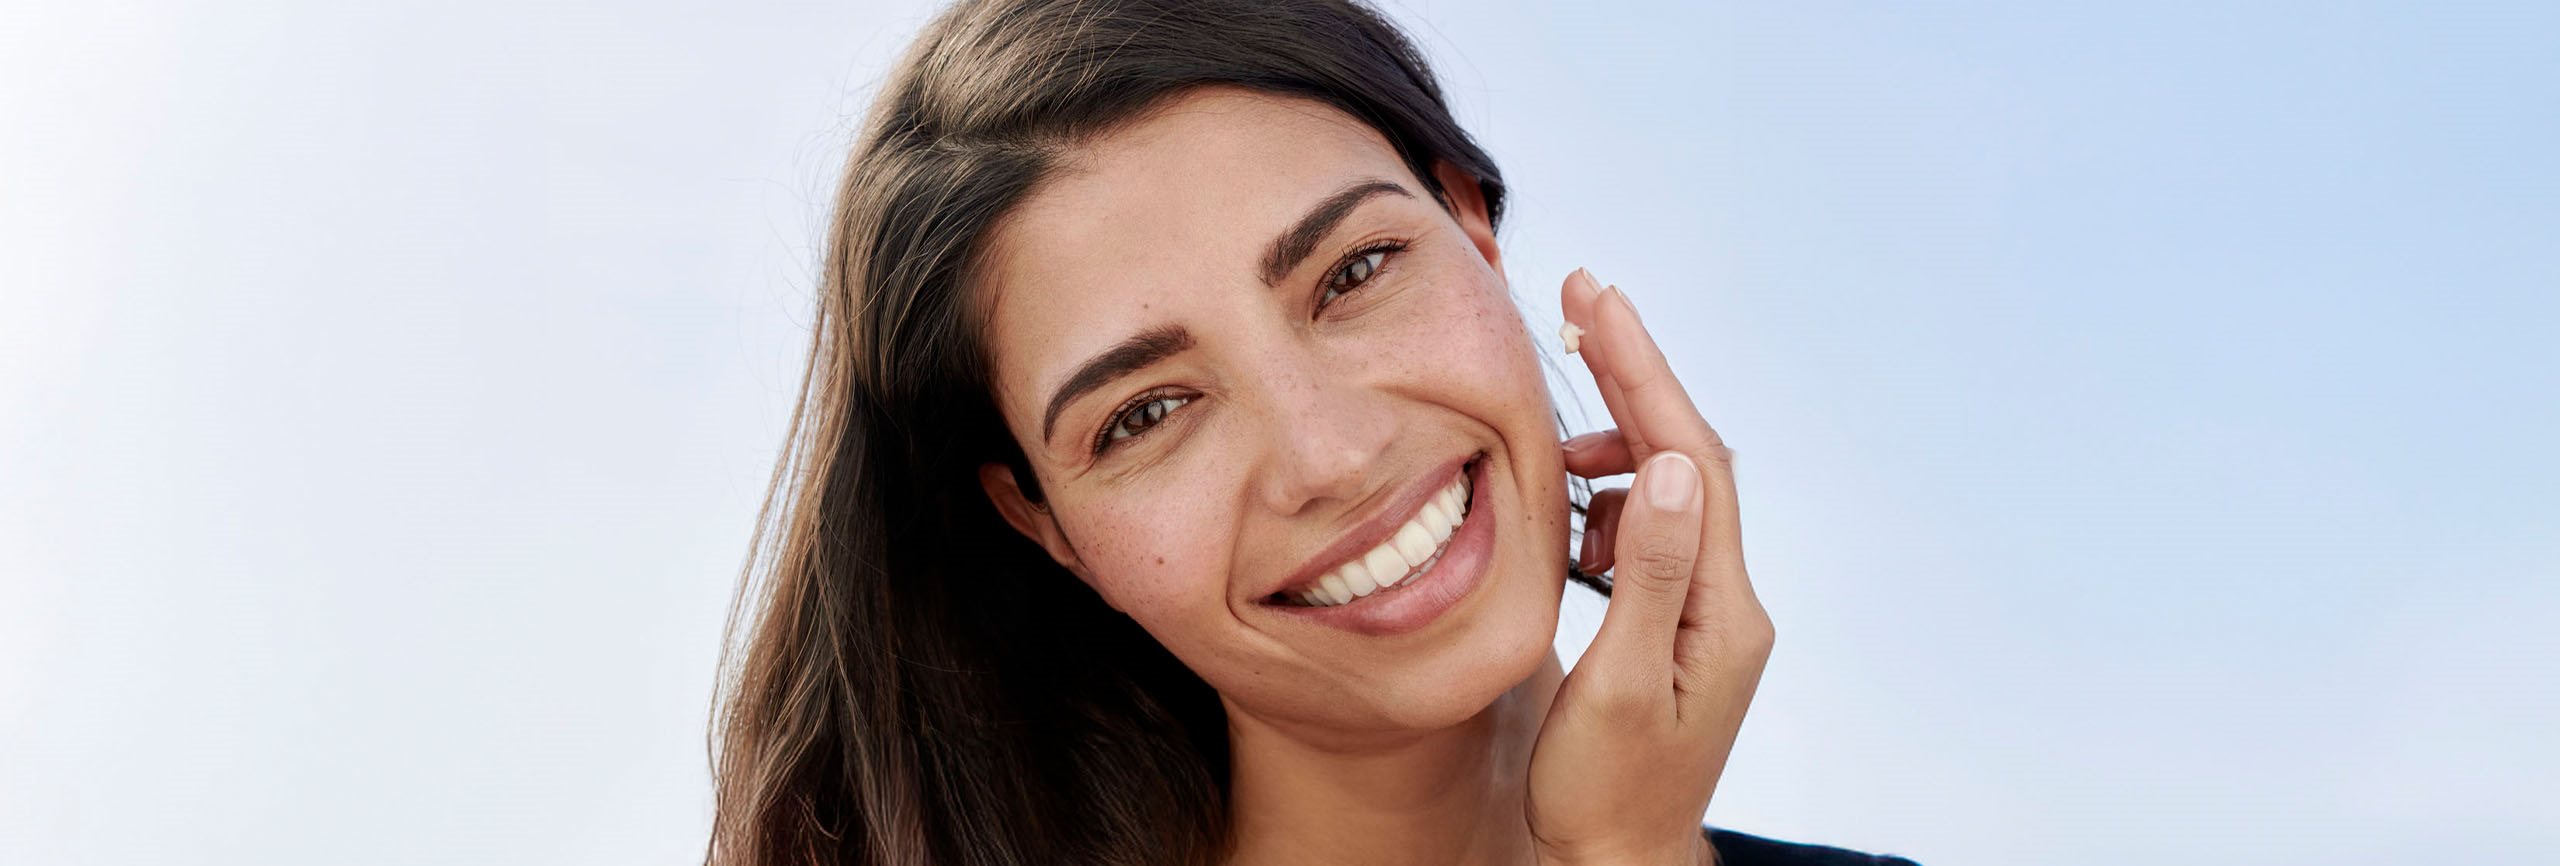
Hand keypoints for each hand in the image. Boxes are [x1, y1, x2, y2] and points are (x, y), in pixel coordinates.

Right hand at [1525, 268, 1773, 865]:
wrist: (1618, 861)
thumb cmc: (1605, 791)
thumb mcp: (1617, 684)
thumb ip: (1645, 573)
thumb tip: (1664, 468)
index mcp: (1721, 609)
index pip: (1690, 459)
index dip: (1645, 374)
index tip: (1601, 304)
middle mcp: (1727, 599)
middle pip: (1686, 455)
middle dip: (1635, 374)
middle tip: (1584, 298)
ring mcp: (1706, 609)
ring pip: (1664, 489)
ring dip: (1613, 447)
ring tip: (1550, 447)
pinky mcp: (1678, 623)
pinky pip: (1646, 532)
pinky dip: (1606, 503)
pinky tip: (1569, 514)